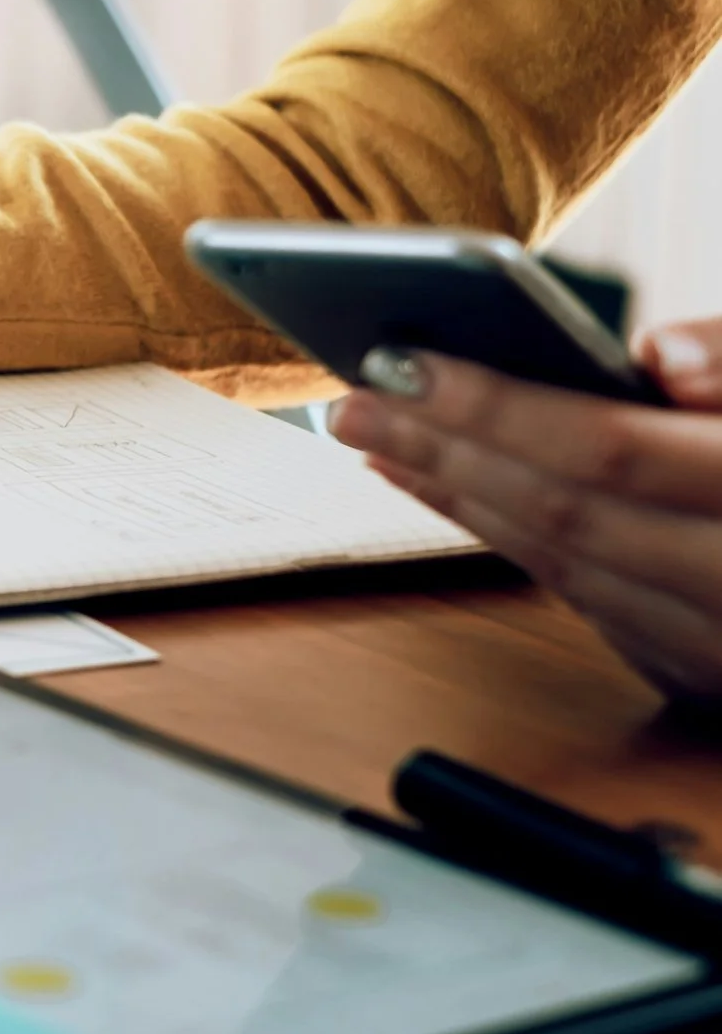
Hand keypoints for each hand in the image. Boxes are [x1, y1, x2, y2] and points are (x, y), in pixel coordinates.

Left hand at [328, 316, 721, 706]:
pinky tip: (457, 497)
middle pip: (564, 514)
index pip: (608, 449)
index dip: (494, 403)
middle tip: (348, 398)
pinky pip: (589, 605)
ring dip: (458, 499)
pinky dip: (510, 544)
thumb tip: (652, 353)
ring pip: (563, 568)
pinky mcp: (710, 680)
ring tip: (380, 438)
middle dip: (443, 451)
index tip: (398, 360)